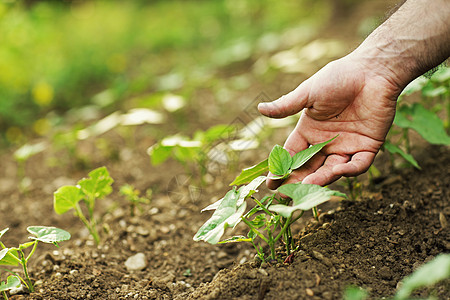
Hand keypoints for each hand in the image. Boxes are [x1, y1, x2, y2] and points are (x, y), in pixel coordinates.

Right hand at [258, 53, 401, 187]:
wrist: (373, 71)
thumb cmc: (339, 77)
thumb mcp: (308, 93)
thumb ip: (286, 106)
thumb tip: (260, 109)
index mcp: (309, 130)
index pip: (292, 154)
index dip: (282, 168)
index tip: (271, 182)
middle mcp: (326, 142)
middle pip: (309, 167)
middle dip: (298, 181)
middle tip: (286, 194)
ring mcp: (346, 146)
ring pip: (332, 170)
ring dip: (321, 178)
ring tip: (309, 184)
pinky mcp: (368, 147)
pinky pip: (358, 165)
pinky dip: (350, 171)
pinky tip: (339, 171)